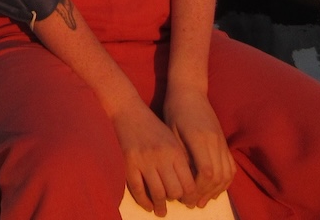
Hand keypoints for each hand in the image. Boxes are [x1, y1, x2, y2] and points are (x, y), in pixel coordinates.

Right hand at [112, 100, 195, 215]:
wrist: (129, 111)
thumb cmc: (153, 126)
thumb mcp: (172, 138)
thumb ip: (181, 160)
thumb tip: (189, 187)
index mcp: (175, 151)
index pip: (188, 183)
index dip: (190, 196)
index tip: (189, 200)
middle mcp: (161, 157)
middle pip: (174, 191)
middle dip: (176, 200)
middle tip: (175, 203)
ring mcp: (144, 161)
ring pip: (157, 193)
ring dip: (161, 206)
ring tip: (162, 211)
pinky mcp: (129, 163)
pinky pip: (138, 190)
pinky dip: (144, 201)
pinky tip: (148, 205)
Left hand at [163, 87, 235, 207]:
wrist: (190, 90)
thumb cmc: (175, 109)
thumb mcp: (171, 130)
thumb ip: (180, 154)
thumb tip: (182, 179)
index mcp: (199, 138)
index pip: (205, 172)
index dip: (197, 189)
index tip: (185, 196)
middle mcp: (214, 141)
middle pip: (217, 177)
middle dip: (205, 193)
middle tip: (191, 203)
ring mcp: (221, 141)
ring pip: (227, 174)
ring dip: (215, 191)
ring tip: (201, 200)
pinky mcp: (224, 142)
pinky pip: (230, 167)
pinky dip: (224, 182)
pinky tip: (213, 188)